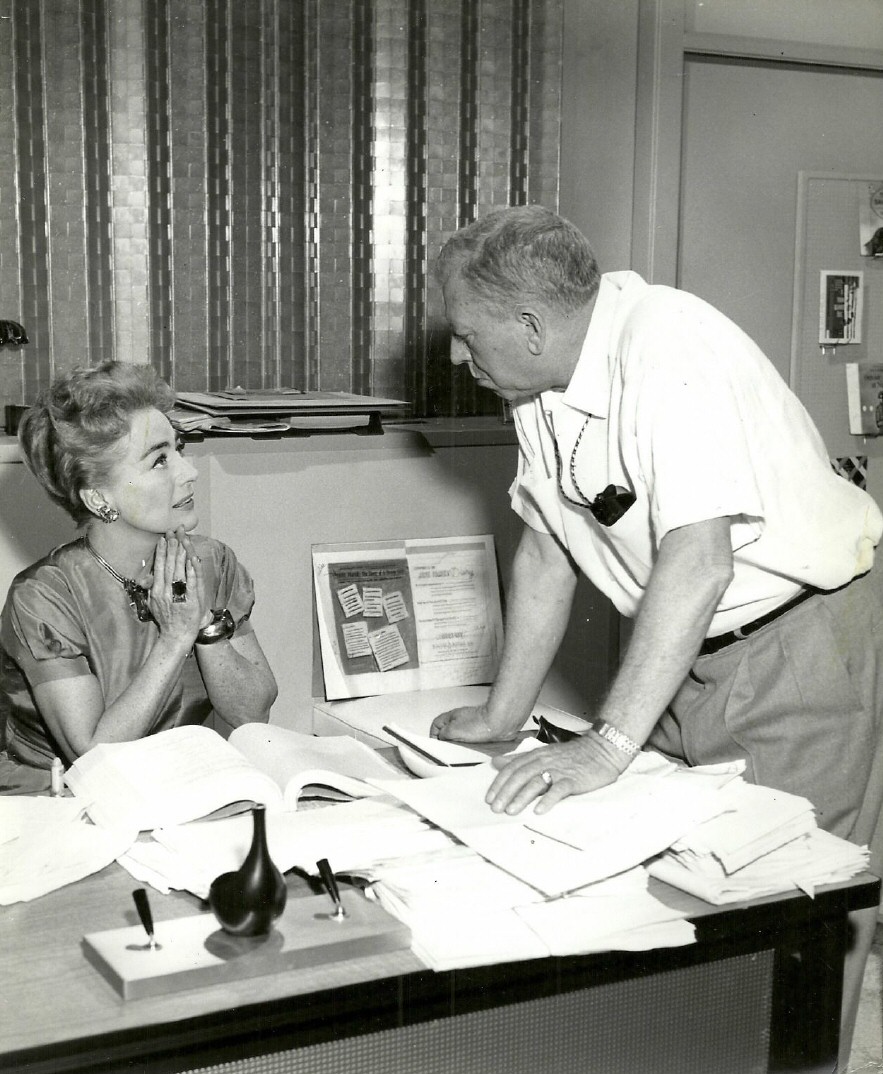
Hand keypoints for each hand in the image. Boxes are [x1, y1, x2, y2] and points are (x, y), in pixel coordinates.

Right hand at [148, 531, 207, 641]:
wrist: (176, 636)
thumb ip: (150, 589)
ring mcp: (179, 596)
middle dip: (172, 548)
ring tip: (182, 539)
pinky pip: (192, 582)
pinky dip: (192, 570)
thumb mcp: (153, 604)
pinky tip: (192, 559)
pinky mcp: (192, 600)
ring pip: (180, 571)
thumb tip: (146, 577)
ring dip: (181, 554)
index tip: (163, 539)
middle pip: (169, 565)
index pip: (159, 567)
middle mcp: (166, 592)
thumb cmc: (166, 619)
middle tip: (173, 532)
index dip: (162, 552)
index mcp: (156, 591)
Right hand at [430, 704, 518, 742]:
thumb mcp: (453, 730)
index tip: (437, 745)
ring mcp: (471, 725)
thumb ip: (443, 734)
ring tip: (462, 751)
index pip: (436, 725)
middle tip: (449, 750)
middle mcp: (460, 720)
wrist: (501, 723)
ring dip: (460, 745)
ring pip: (459, 737)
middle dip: (448, 742)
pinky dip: (470, 746)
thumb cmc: (481, 724)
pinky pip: (471, 741)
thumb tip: (440, 739)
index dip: (434, 735)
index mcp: (451, 717)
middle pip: (448, 732)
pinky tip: (472, 750)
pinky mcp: (480, 732)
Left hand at [486, 733, 631, 815]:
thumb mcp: (543, 753)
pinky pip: (559, 790)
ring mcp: (560, 770)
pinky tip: (539, 810)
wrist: (601, 750)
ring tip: (511, 811)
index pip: (513, 768)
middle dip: (506, 792)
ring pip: (536, 782)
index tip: (489, 797)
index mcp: (537, 755)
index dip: (499, 783)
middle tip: (496, 808)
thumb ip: (520, 759)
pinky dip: (548, 800)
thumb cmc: (573, 755)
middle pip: (521, 776)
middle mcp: (546, 761)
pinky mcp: (574, 779)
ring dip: (522, 797)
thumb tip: (497, 762)